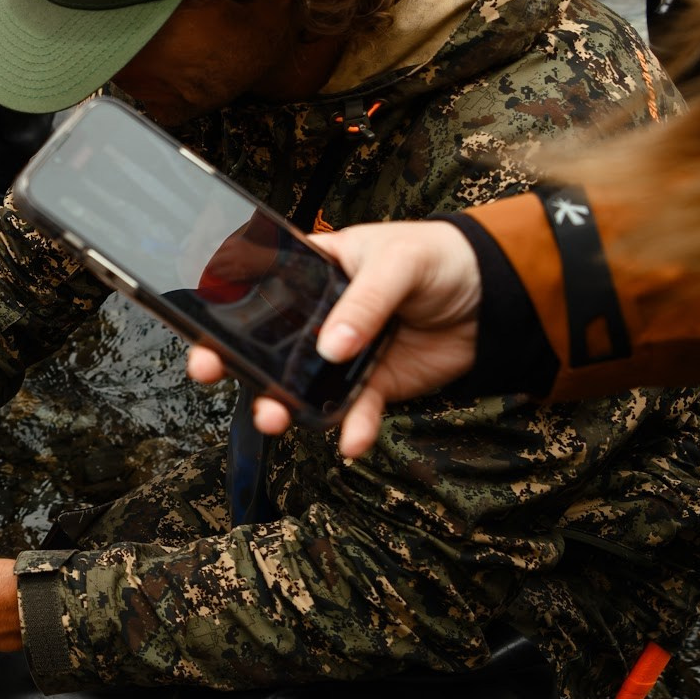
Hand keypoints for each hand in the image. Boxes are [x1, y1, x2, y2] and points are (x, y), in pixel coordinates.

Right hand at [186, 219, 482, 458]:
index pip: (254, 286)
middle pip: (265, 342)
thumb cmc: (441, 256)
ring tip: (275, 418)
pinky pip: (354, 412)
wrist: (500, 296)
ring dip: (283, 405)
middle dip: (235, 361)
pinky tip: (352, 442)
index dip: (220, 308)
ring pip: (301, 385)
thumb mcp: (399, 263)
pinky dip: (352, 428)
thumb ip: (364, 302)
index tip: (200, 326)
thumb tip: (331, 347)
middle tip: (211, 373)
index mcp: (311, 271)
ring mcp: (343, 354)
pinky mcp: (374, 385)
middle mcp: (318, 316)